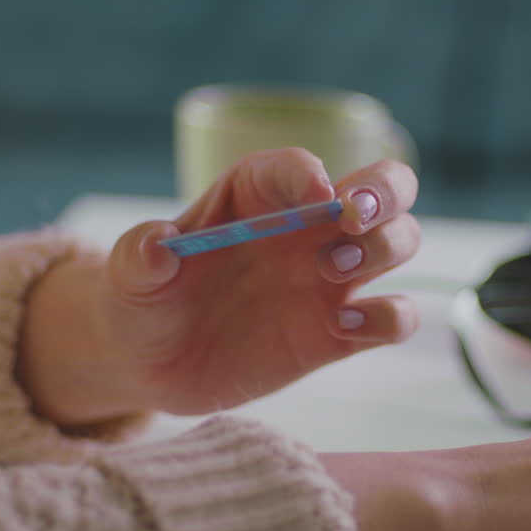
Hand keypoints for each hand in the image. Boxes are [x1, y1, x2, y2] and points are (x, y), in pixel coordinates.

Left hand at [19, 148, 419, 423]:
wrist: (151, 363)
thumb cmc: (142, 300)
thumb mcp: (130, 275)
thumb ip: (140, 254)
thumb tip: (158, 244)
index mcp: (258, 194)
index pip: (297, 167)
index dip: (311, 174)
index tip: (314, 197)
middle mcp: (307, 228)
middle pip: (382, 185)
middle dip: (385, 192)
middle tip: (355, 218)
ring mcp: (331, 279)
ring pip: (400, 241)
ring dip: (384, 248)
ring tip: (332, 272)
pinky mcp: (340, 333)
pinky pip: (393, 317)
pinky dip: (388, 318)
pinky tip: (340, 329)